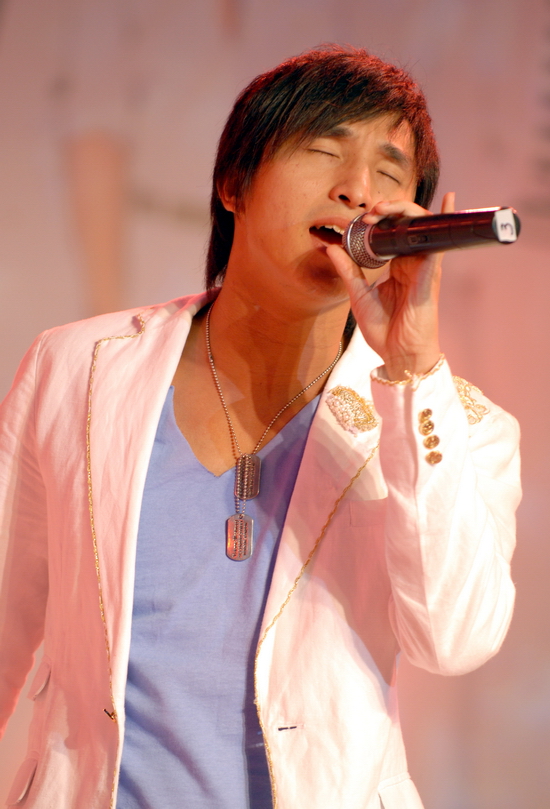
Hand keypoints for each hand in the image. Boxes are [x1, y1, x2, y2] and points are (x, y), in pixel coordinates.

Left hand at [327, 192, 454, 380]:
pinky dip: (442, 223)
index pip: (392, 232)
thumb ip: (348, 270)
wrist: (398, 355)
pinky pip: (439, 244)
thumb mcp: (358, 296)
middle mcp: (412, 262)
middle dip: (389, 209)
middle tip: (369, 211)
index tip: (360, 218)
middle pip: (408, 224)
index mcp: (396, 266)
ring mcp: (424, 267)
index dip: (378, 219)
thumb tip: (331, 247)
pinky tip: (448, 201)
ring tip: (383, 208)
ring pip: (421, 227)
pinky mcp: (431, 274)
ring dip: (404, 211)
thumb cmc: (383, 330)